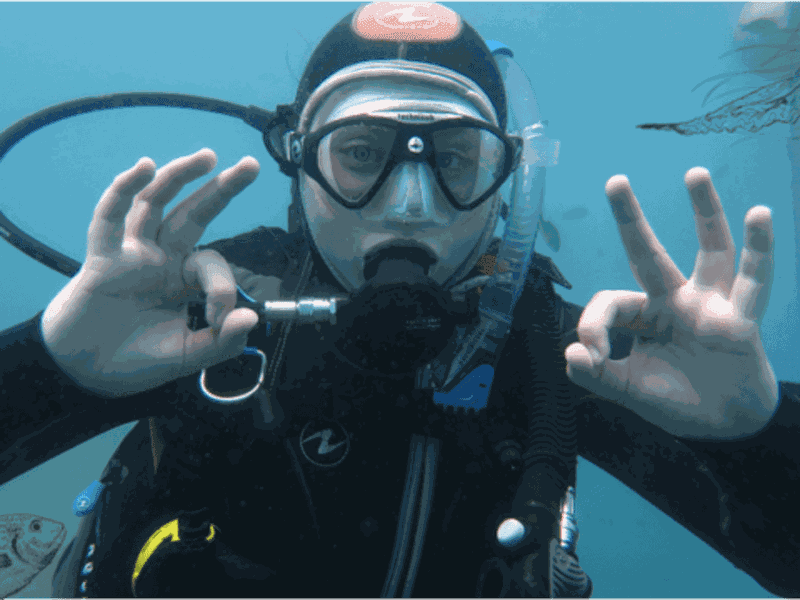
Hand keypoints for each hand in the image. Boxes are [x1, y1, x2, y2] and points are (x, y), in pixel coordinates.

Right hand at [42, 149, 260, 397]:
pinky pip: (110, 219)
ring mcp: (131, 255)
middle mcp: (161, 258)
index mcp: (184, 278)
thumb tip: (251, 318)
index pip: (212, 265)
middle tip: (251, 165)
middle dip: (223, 189)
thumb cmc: (138, 360)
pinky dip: (123, 191)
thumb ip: (222, 342)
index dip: (224, 288)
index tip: (220, 319)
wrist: (87, 373)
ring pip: (156, 205)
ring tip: (207, 157)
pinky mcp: (101, 259)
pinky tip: (143, 168)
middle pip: (194, 213)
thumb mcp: (188, 356)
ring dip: (179, 177)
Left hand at [565, 167, 778, 439]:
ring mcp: (709, 305)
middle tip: (614, 180)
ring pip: (709, 250)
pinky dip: (759, 250)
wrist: (725, 426)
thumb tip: (571, 352)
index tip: (592, 356)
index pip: (610, 302)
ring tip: (694, 172)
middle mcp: (675, 301)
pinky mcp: (740, 320)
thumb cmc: (676, 402)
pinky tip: (760, 213)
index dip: (593, 324)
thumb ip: (598, 376)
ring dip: (704, 212)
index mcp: (643, 315)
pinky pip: (752, 281)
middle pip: (648, 253)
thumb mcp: (629, 392)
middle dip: (630, 218)